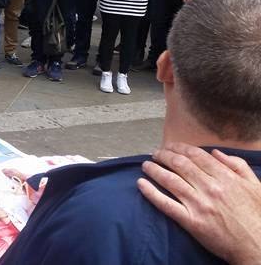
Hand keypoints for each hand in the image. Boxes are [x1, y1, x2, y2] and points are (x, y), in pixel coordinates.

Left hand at [138, 143, 260, 264]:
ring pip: (170, 180)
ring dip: (154, 170)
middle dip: (164, 155)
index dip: (179, 148)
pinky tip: (141, 184)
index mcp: (226, 178)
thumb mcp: (255, 186)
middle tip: (155, 153)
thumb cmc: (256, 216)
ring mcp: (199, 204)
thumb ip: (238, 166)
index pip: (196, 156)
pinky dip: (151, 193)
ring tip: (146, 165)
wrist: (256, 246)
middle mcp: (210, 188)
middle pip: (180, 164)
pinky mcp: (191, 221)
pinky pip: (166, 204)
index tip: (169, 145)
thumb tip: (216, 153)